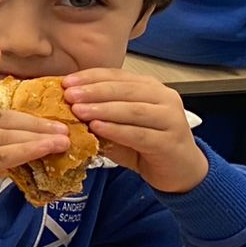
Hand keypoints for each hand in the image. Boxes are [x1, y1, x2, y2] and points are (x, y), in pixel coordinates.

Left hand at [64, 69, 207, 194]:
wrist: (179, 170)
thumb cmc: (147, 145)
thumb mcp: (120, 125)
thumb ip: (101, 115)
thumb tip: (67, 106)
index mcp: (151, 88)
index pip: (119, 76)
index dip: (91, 77)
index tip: (66, 82)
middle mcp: (164, 98)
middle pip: (126, 90)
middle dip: (94, 91)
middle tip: (69, 95)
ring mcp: (171, 119)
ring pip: (133, 110)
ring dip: (103, 109)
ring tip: (78, 110)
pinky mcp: (170, 142)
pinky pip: (139, 134)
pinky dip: (116, 130)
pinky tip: (97, 128)